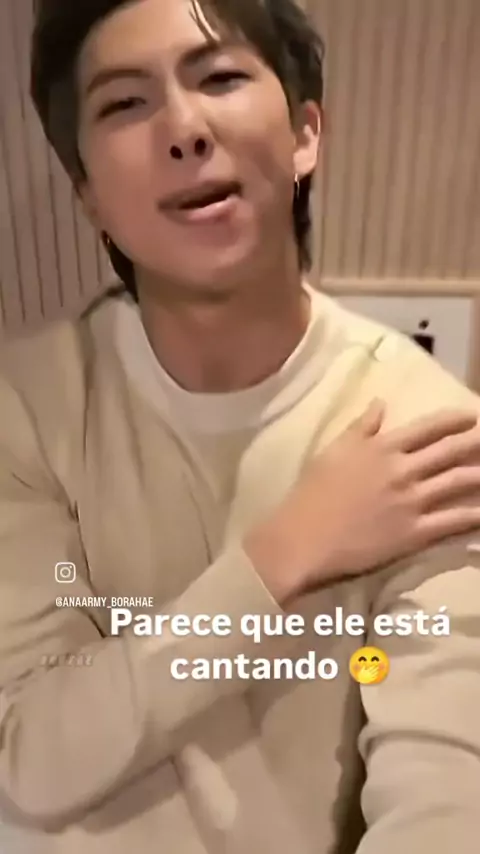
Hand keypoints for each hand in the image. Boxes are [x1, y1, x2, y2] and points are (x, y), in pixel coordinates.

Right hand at [245, 402, 479, 602]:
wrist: (302, 538)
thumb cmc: (312, 494)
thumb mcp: (333, 451)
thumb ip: (360, 427)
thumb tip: (381, 402)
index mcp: (382, 447)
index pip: (428, 428)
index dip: (454, 420)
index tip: (471, 416)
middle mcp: (403, 469)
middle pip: (451, 451)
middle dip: (477, 442)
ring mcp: (412, 501)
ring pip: (459, 482)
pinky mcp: (415, 533)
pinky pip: (454, 521)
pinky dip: (475, 514)